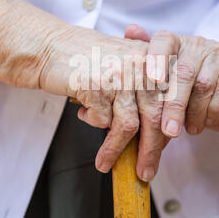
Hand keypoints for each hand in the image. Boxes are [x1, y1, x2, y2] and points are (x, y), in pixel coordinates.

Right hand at [0, 0, 165, 181]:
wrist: (50, 46)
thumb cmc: (87, 58)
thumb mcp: (123, 64)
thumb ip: (144, 87)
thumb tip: (160, 131)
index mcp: (151, 56)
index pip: (169, 100)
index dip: (169, 127)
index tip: (166, 147)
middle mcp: (139, 64)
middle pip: (154, 116)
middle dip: (151, 150)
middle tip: (146, 171)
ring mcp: (117, 75)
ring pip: (128, 125)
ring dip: (116, 149)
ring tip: (106, 163)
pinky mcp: (95, 86)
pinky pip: (101, 120)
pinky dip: (93, 122)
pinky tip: (84, 112)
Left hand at [125, 25, 218, 136]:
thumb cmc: (183, 85)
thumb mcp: (163, 77)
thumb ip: (145, 59)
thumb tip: (130, 30)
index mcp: (174, 42)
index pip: (163, 41)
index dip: (156, 58)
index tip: (153, 80)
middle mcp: (197, 43)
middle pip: (184, 73)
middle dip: (175, 106)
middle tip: (169, 130)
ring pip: (204, 85)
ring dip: (194, 113)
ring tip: (188, 130)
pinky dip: (212, 111)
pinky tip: (206, 122)